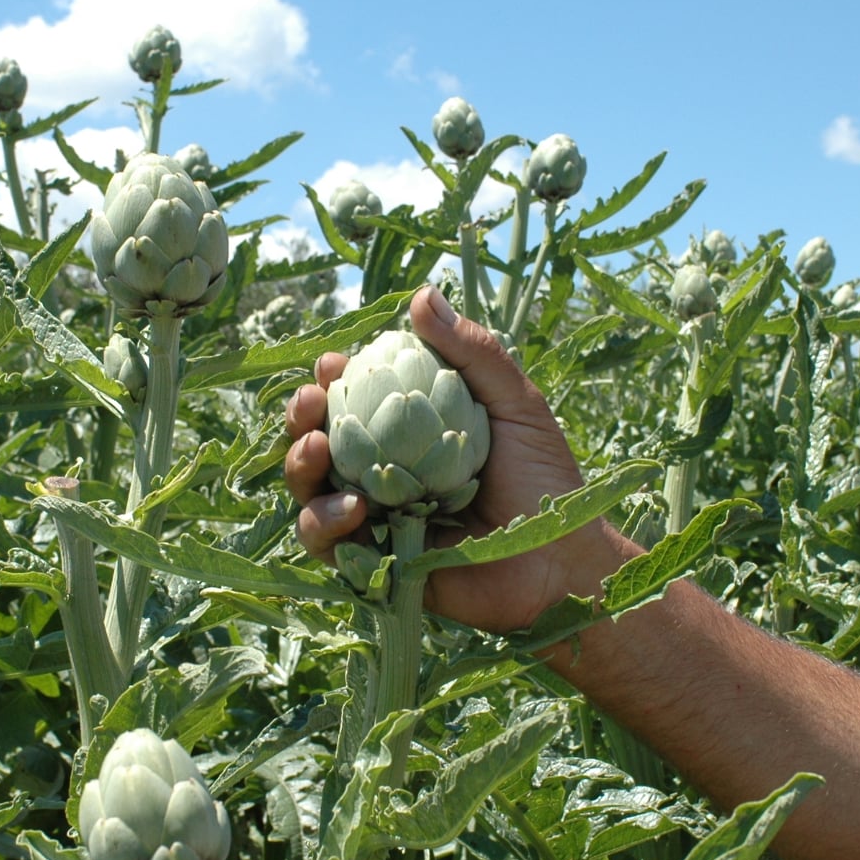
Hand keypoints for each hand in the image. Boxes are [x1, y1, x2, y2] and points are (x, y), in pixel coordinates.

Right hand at [283, 286, 628, 631]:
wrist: (560, 562)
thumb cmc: (545, 479)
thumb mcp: (514, 404)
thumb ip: (471, 352)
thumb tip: (421, 295)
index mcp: (410, 431)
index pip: (354, 399)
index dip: (332, 379)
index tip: (332, 364)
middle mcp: (384, 471)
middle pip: (318, 440)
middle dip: (300, 418)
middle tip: (311, 405)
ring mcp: (375, 518)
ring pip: (309, 490)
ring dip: (299, 467)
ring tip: (315, 450)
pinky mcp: (372, 564)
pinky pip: (326, 544)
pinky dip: (325, 523)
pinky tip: (353, 509)